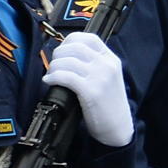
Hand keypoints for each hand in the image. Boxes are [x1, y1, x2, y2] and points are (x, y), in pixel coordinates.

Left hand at [42, 32, 133, 146]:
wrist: (118, 128)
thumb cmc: (108, 105)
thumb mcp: (107, 78)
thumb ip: (93, 65)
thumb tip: (66, 55)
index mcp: (111, 60)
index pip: (88, 38)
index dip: (69, 41)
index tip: (62, 51)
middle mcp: (107, 65)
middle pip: (75, 47)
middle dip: (58, 54)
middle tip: (54, 66)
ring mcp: (100, 78)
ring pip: (68, 61)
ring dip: (54, 67)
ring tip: (52, 75)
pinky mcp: (92, 91)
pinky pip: (65, 76)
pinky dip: (53, 77)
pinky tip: (50, 81)